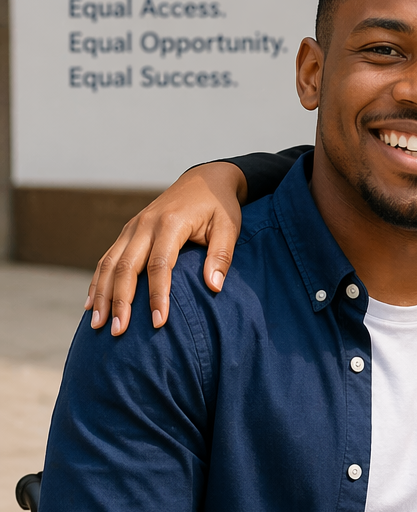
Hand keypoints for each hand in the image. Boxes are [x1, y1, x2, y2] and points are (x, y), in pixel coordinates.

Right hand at [85, 162, 246, 335]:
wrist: (204, 179)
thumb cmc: (219, 206)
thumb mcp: (229, 227)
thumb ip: (221, 256)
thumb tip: (214, 287)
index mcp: (171, 223)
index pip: (160, 265)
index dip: (157, 295)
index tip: (159, 323)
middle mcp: (146, 224)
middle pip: (126, 267)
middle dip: (120, 301)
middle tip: (118, 331)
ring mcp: (133, 227)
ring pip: (109, 263)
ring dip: (102, 295)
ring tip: (98, 324)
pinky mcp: (128, 231)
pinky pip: (107, 258)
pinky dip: (98, 281)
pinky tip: (92, 304)